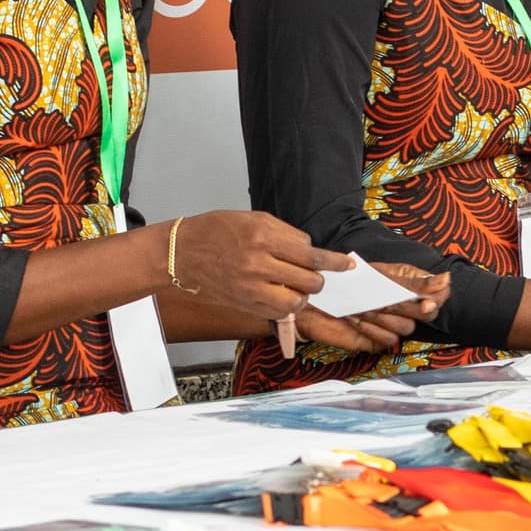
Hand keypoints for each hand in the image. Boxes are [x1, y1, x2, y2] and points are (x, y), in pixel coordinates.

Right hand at [164, 209, 336, 315]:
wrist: (183, 252)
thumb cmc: (217, 230)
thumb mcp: (254, 218)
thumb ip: (286, 234)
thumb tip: (312, 251)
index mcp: (262, 237)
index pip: (311, 255)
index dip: (334, 262)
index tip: (346, 264)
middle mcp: (258, 264)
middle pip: (309, 280)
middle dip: (319, 278)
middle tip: (317, 274)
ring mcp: (251, 287)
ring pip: (296, 301)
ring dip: (304, 294)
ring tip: (298, 285)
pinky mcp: (245, 303)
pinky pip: (278, 312)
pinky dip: (288, 305)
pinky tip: (284, 295)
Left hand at [292, 260, 450, 352]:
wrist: (315, 299)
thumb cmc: (347, 282)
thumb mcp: (381, 275)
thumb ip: (413, 281)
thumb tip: (446, 280)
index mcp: (410, 286)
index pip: (440, 294)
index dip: (436, 298)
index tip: (423, 301)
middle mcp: (406, 308)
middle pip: (425, 314)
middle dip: (402, 306)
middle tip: (382, 299)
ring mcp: (393, 326)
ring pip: (405, 328)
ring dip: (383, 316)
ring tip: (361, 305)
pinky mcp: (378, 341)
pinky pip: (387, 340)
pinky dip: (371, 329)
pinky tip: (354, 318)